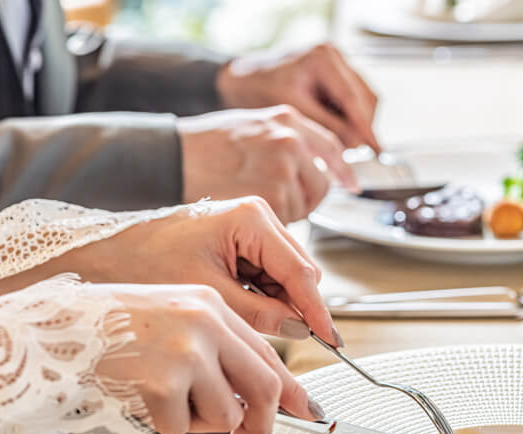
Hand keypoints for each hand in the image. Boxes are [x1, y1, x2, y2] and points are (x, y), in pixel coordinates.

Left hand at [0, 197, 341, 344]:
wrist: (103, 254)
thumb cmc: (143, 264)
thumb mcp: (209, 298)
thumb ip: (260, 314)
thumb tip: (296, 328)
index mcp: (251, 218)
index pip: (300, 272)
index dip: (317, 311)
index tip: (332, 339)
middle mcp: (255, 216)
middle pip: (297, 272)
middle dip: (296, 309)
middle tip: (294, 344)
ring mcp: (248, 227)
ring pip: (284, 276)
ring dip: (277, 306)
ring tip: (252, 329)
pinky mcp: (238, 240)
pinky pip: (265, 275)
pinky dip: (261, 299)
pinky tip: (243, 314)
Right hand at [93, 284, 322, 433]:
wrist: (53, 327)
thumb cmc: (112, 329)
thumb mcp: (173, 324)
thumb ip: (217, 354)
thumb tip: (254, 403)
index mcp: (211, 305)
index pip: (269, 354)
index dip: (291, 390)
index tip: (307, 413)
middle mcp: (205, 322)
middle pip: (263, 387)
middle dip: (260, 424)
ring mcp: (185, 350)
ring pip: (224, 413)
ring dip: (198, 422)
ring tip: (163, 397)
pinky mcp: (162, 380)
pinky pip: (180, 427)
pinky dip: (162, 424)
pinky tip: (139, 398)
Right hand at [178, 105, 358, 222]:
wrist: (171, 157)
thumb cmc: (204, 146)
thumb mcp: (253, 125)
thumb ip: (286, 139)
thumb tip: (315, 163)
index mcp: (287, 121)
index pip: (332, 148)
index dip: (343, 170)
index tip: (350, 184)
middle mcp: (290, 142)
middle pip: (321, 184)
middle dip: (307, 197)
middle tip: (280, 201)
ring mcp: (282, 169)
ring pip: (304, 205)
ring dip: (287, 211)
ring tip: (254, 200)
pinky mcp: (272, 198)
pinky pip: (287, 220)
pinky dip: (273, 223)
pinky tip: (248, 210)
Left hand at [217, 42, 379, 150]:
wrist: (241, 79)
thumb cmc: (257, 90)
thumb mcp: (292, 111)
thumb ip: (326, 127)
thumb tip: (356, 144)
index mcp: (322, 59)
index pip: (353, 99)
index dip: (365, 128)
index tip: (376, 149)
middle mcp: (333, 56)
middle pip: (365, 99)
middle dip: (362, 127)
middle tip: (355, 154)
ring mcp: (336, 63)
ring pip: (364, 100)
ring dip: (357, 124)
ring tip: (342, 145)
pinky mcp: (335, 74)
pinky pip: (354, 100)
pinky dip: (349, 118)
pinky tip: (337, 132)